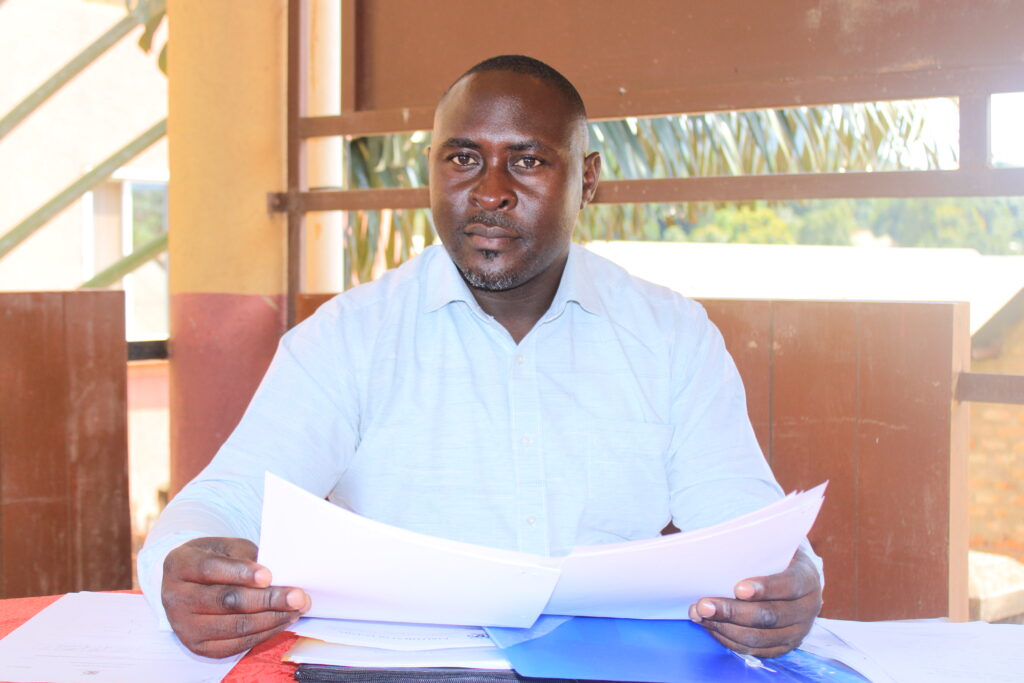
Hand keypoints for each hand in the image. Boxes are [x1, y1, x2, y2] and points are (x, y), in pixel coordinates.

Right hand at [161, 537, 310, 657]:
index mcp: (180, 564)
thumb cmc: (213, 560)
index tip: (269, 575)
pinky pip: (236, 643)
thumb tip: (279, 572)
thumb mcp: (224, 547)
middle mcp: (176, 597)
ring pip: (234, 625)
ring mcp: (184, 626)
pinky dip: (264, 633)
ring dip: (271, 618)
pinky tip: (282, 620)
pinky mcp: (198, 646)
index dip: (241, 572)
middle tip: (297, 596)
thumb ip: (246, 556)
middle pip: (226, 601)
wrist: (188, 584)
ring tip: (297, 608)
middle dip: (267, 600)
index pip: (211, 569)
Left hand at [688, 549, 821, 657]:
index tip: (737, 588)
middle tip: (704, 605)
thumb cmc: (776, 556)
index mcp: (807, 578)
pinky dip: (729, 639)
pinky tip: (710, 626)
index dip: (764, 588)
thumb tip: (720, 548)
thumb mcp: (773, 545)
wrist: (796, 576)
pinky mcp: (784, 646)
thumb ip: (754, 547)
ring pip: (759, 637)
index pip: (788, 585)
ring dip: (724, 627)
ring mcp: (798, 631)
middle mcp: (808, 608)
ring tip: (699, 615)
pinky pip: (754, 649)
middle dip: (732, 611)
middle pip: (769, 616)